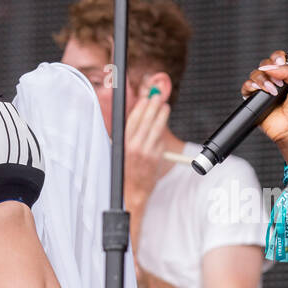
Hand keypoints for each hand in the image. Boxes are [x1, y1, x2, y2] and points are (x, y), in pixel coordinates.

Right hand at [124, 88, 173, 202]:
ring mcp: (147, 152)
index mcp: (123, 142)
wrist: (132, 190)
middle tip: (159, 97)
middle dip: (154, 106)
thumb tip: (141, 115)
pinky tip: (160, 132)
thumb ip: (130, 134)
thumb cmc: (126, 168)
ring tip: (165, 107)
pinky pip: (160, 142)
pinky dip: (161, 136)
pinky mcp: (156, 158)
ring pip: (157, 129)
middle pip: (147, 120)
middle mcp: (135, 146)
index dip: (141, 107)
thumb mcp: (122, 150)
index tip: (146, 98)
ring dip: (162, 116)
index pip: (134, 119)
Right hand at [241, 49, 287, 146]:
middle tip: (280, 82)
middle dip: (270, 69)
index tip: (281, 63)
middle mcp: (275, 79)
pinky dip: (251, 86)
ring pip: (255, 73)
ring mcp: (264, 88)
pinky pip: (246, 86)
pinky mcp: (254, 98)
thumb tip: (273, 67)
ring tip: (273, 91)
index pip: (278, 57)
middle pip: (264, 63)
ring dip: (263, 80)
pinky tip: (261, 91)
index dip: (277, 57)